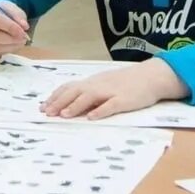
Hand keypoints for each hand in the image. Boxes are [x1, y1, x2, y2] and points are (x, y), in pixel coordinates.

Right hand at [0, 1, 30, 55]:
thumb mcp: (8, 7)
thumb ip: (17, 14)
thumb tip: (24, 26)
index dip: (10, 27)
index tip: (23, 31)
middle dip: (11, 38)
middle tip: (24, 38)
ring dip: (10, 46)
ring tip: (21, 42)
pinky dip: (6, 50)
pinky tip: (13, 45)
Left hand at [42, 59, 182, 120]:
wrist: (151, 76)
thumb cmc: (127, 82)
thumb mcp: (105, 83)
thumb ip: (90, 91)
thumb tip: (70, 103)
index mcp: (93, 82)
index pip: (69, 87)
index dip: (55, 96)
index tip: (43, 106)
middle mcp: (99, 85)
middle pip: (75, 91)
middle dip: (59, 102)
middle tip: (47, 113)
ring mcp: (111, 92)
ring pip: (90, 97)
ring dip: (75, 106)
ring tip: (64, 115)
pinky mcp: (124, 100)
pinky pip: (111, 105)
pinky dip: (100, 111)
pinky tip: (92, 117)